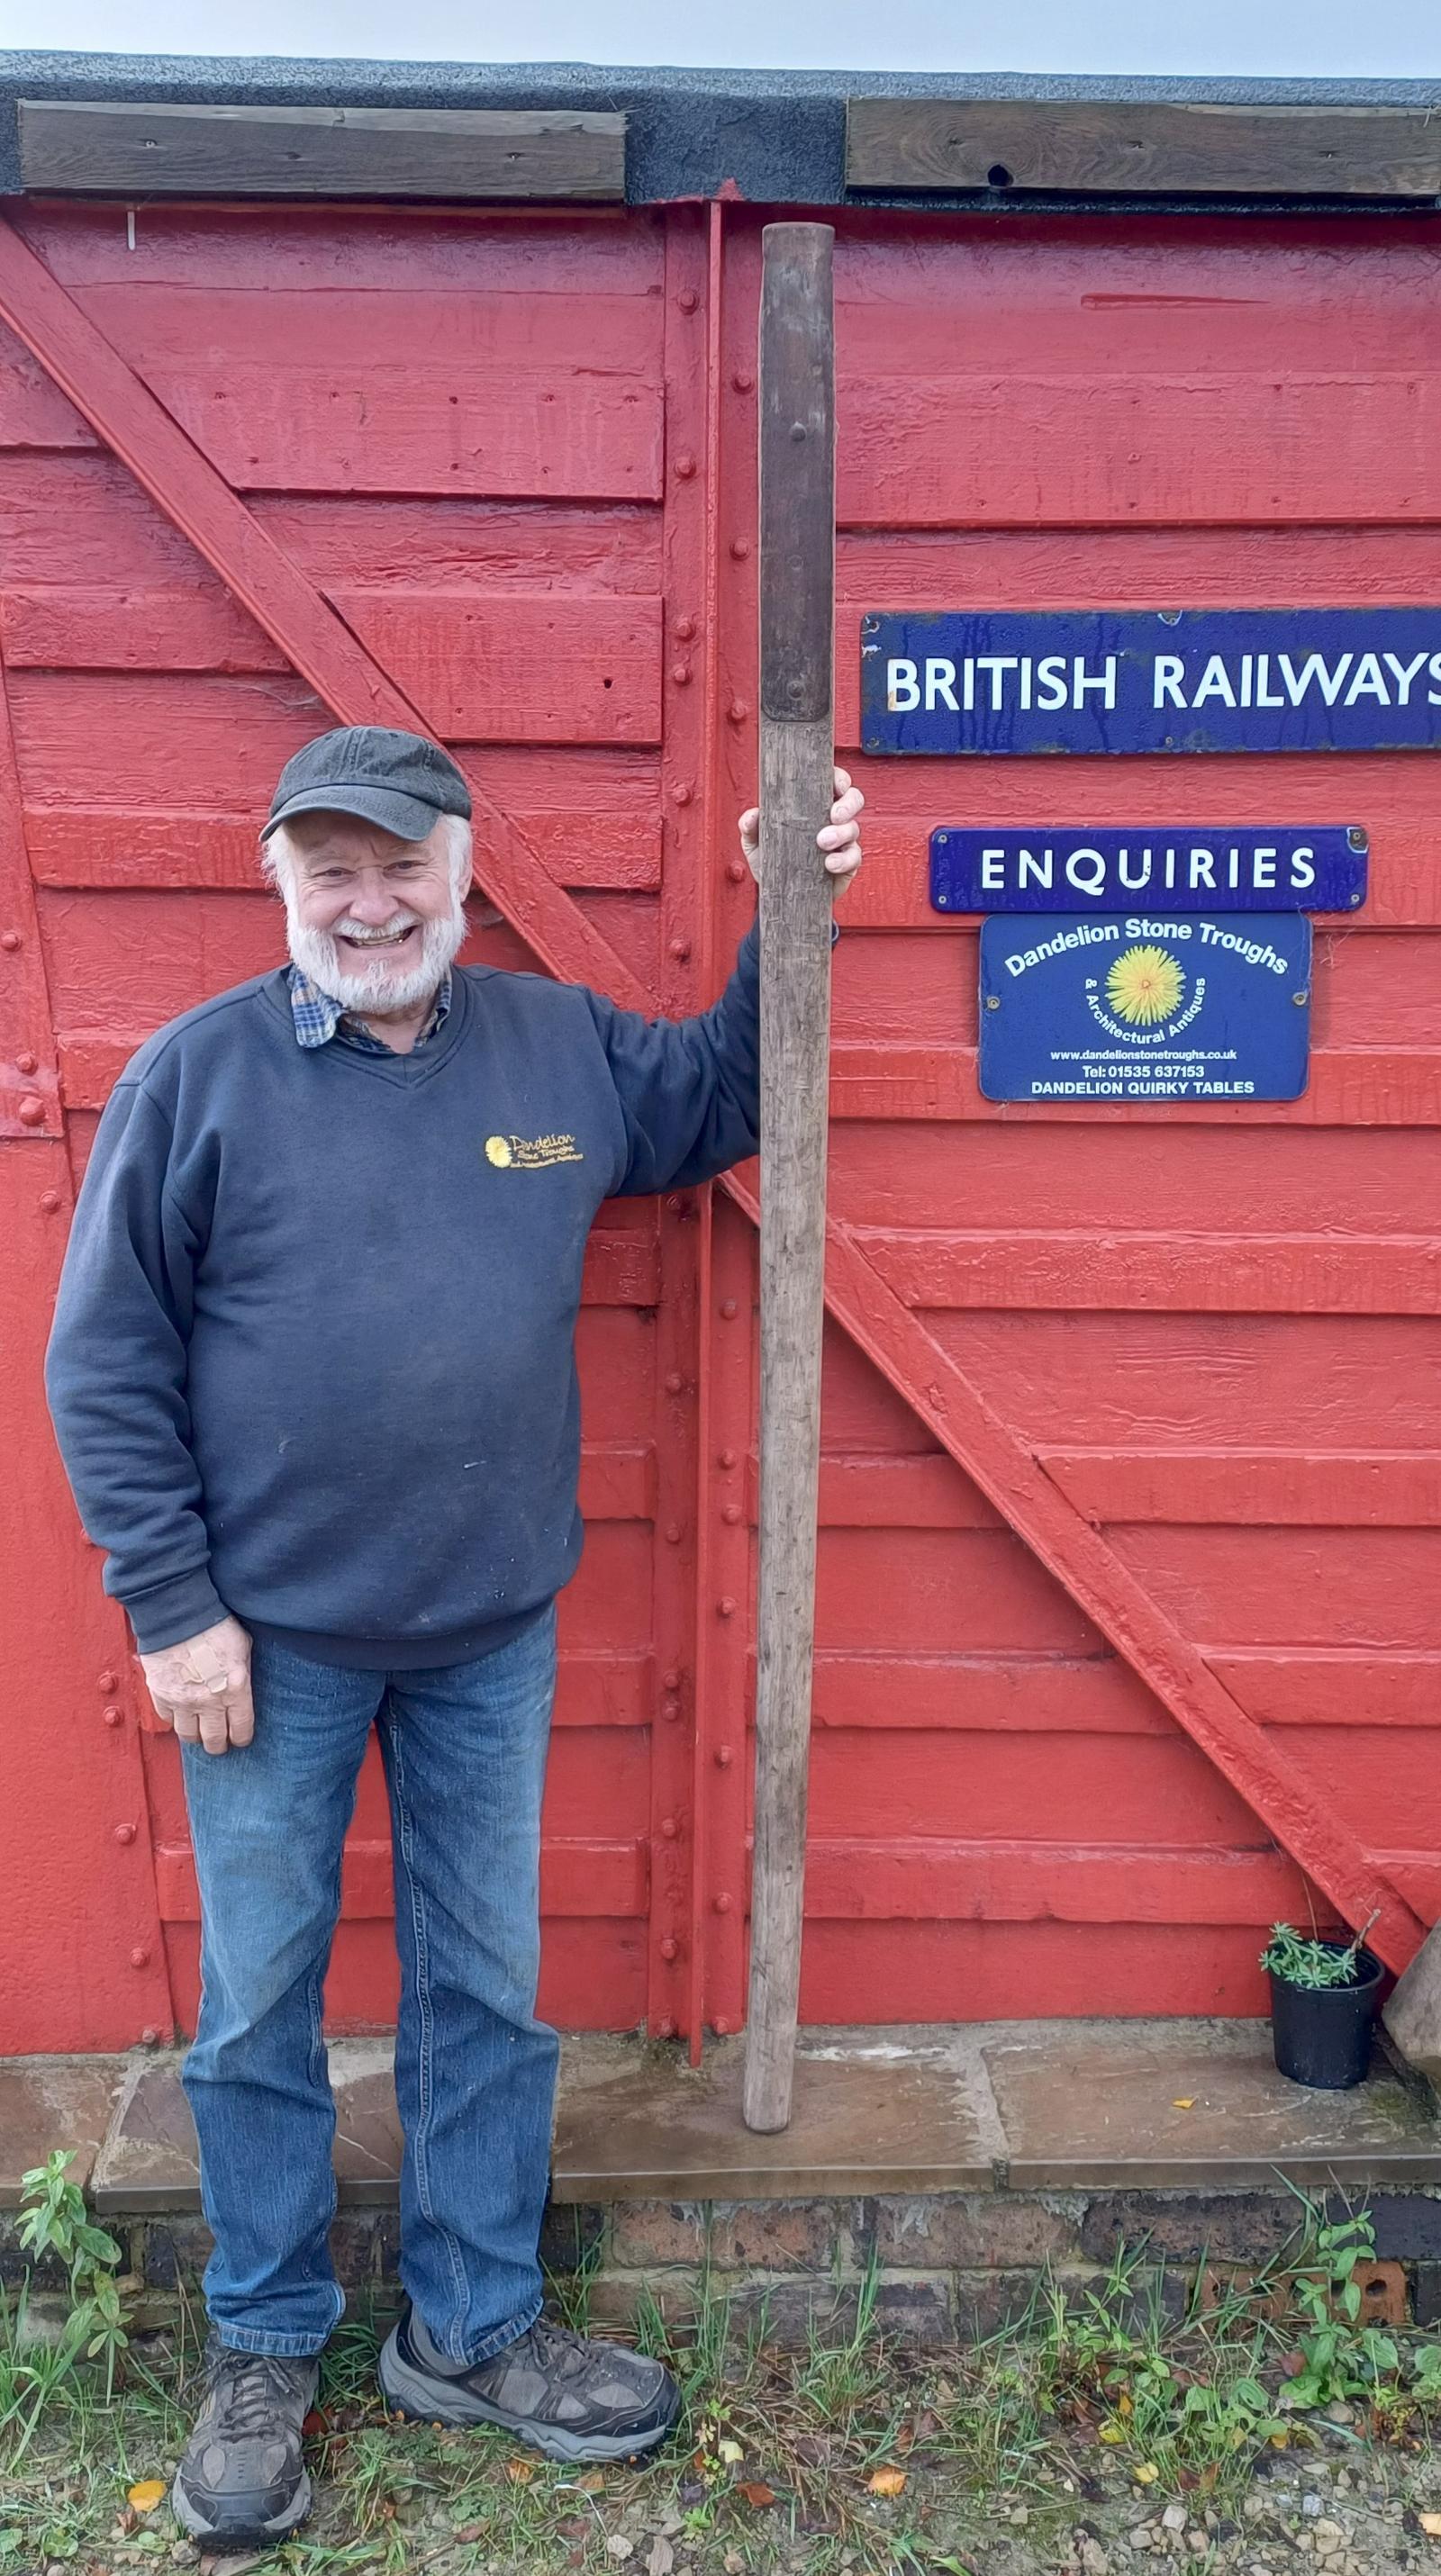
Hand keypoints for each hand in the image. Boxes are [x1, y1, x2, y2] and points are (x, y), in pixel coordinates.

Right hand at [139, 1614, 253, 1756]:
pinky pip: (168, 1720)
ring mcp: (182, 1701)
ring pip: (188, 1736)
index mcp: (235, 1689)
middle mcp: (209, 1701)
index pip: (241, 1730)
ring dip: (195, 1735)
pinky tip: (181, 1712)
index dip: (241, 1738)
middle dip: (218, 1744)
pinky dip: (175, 1719)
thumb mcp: (243, 1647)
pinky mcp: (161, 1696)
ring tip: (198, 1729)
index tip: (239, 1738)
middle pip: (214, 1741)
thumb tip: (243, 1687)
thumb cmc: (215, 1625)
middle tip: (219, 1741)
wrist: (178, 1614)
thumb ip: (243, 1673)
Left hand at [738, 767, 864, 894]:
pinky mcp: (847, 864)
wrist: (779, 895)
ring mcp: (843, 841)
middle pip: (854, 800)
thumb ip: (750, 827)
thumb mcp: (756, 843)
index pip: (834, 783)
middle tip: (834, 815)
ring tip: (822, 842)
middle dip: (848, 804)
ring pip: (854, 828)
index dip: (840, 779)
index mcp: (814, 805)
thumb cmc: (771, 861)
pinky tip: (829, 864)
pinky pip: (854, 858)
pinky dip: (844, 859)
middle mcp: (833, 820)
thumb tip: (752, 815)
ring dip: (842, 832)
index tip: (837, 785)